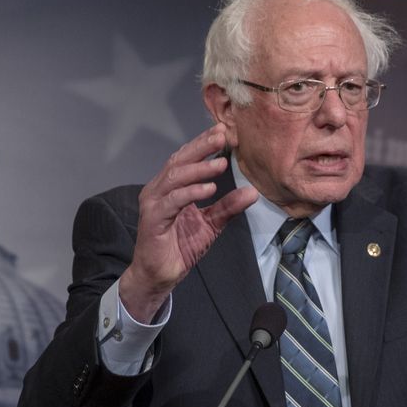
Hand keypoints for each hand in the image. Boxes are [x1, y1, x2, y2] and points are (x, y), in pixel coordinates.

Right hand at [118, 124, 257, 320]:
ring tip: (221, 164)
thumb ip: (228, 207)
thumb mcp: (211, 224)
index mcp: (170, 187)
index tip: (224, 132)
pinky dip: (191, 192)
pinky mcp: (153, 219)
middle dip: (202, 147)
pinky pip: (174, 201)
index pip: (186, 158)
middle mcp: (158, 190)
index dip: (203, 144)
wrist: (160, 275)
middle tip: (222, 136)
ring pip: (176, 177)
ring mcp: (154, 203)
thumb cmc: (179, 247)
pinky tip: (209, 188)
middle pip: (179, 161)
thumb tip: (252, 192)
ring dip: (199, 169)